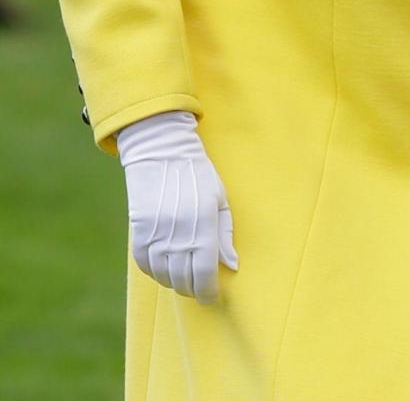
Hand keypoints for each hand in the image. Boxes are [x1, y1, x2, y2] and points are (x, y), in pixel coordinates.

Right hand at [116, 110, 238, 303]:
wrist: (162, 153)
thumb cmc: (198, 175)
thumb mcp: (219, 199)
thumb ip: (225, 234)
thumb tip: (231, 265)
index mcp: (204, 223)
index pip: (205, 272)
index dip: (209, 290)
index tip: (212, 295)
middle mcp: (179, 232)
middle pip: (184, 279)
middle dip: (194, 289)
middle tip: (200, 287)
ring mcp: (156, 233)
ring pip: (164, 276)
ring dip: (176, 283)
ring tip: (184, 279)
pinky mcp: (138, 232)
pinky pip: (146, 265)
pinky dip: (157, 272)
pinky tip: (166, 268)